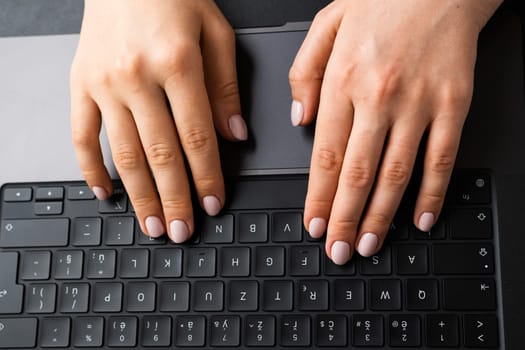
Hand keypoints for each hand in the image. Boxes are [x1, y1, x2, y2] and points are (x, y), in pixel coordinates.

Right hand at [71, 0, 246, 241]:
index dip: (207, 177)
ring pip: (123, 153)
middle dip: (174, 199)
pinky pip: (81, 136)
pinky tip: (105, 193)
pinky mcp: (79, 84)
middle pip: (160, 154)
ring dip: (140, 195)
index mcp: (176, 63)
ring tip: (151, 224)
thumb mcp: (215, 31)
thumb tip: (235, 134)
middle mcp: (137, 77)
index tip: (213, 204)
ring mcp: (104, 84)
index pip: (197, 137)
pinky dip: (91, 168)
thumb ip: (225, 86)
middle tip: (182, 231)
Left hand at [289, 0, 501, 263]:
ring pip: (396, 173)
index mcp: (342, 80)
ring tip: (369, 244)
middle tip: (337, 249)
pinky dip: (433, 193)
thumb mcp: (325, 25)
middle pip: (357, 173)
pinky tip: (422, 218)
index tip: (314, 224)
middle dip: (345, 219)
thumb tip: (299, 120)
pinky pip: (442, 158)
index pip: (326, 154)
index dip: (319, 196)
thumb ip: (303, 74)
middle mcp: (378, 96)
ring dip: (381, 216)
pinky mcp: (453, 104)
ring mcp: (418, 103)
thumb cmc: (381, 1)